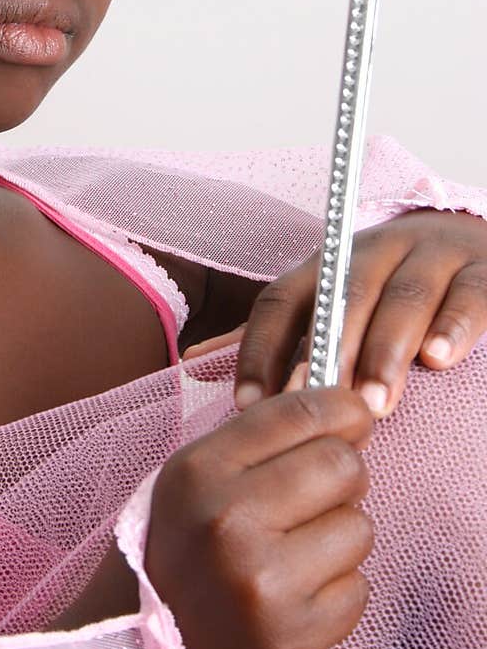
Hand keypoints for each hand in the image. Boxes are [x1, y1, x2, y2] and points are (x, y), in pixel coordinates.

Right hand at [144, 388, 373, 648]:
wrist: (152, 642)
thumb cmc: (190, 544)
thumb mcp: (202, 474)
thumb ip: (265, 436)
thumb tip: (350, 406)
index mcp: (201, 471)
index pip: (299, 413)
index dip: (342, 408)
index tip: (353, 418)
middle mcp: (229, 522)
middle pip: (342, 465)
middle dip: (343, 477)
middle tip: (320, 495)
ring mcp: (263, 584)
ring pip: (359, 528)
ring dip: (340, 538)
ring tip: (299, 553)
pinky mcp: (293, 637)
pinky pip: (359, 589)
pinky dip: (338, 591)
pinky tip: (298, 595)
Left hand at [222, 208, 486, 417]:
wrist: (474, 241)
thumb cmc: (387, 290)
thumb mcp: (327, 306)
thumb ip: (271, 338)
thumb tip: (191, 362)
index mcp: (327, 264)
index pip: (281, 298)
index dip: (260, 349)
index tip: (249, 404)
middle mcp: (375, 251)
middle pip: (342, 297)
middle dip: (326, 355)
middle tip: (319, 407)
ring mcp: (432, 255)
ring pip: (405, 296)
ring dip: (386, 350)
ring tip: (377, 402)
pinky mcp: (484, 270)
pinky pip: (470, 293)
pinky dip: (454, 324)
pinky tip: (441, 358)